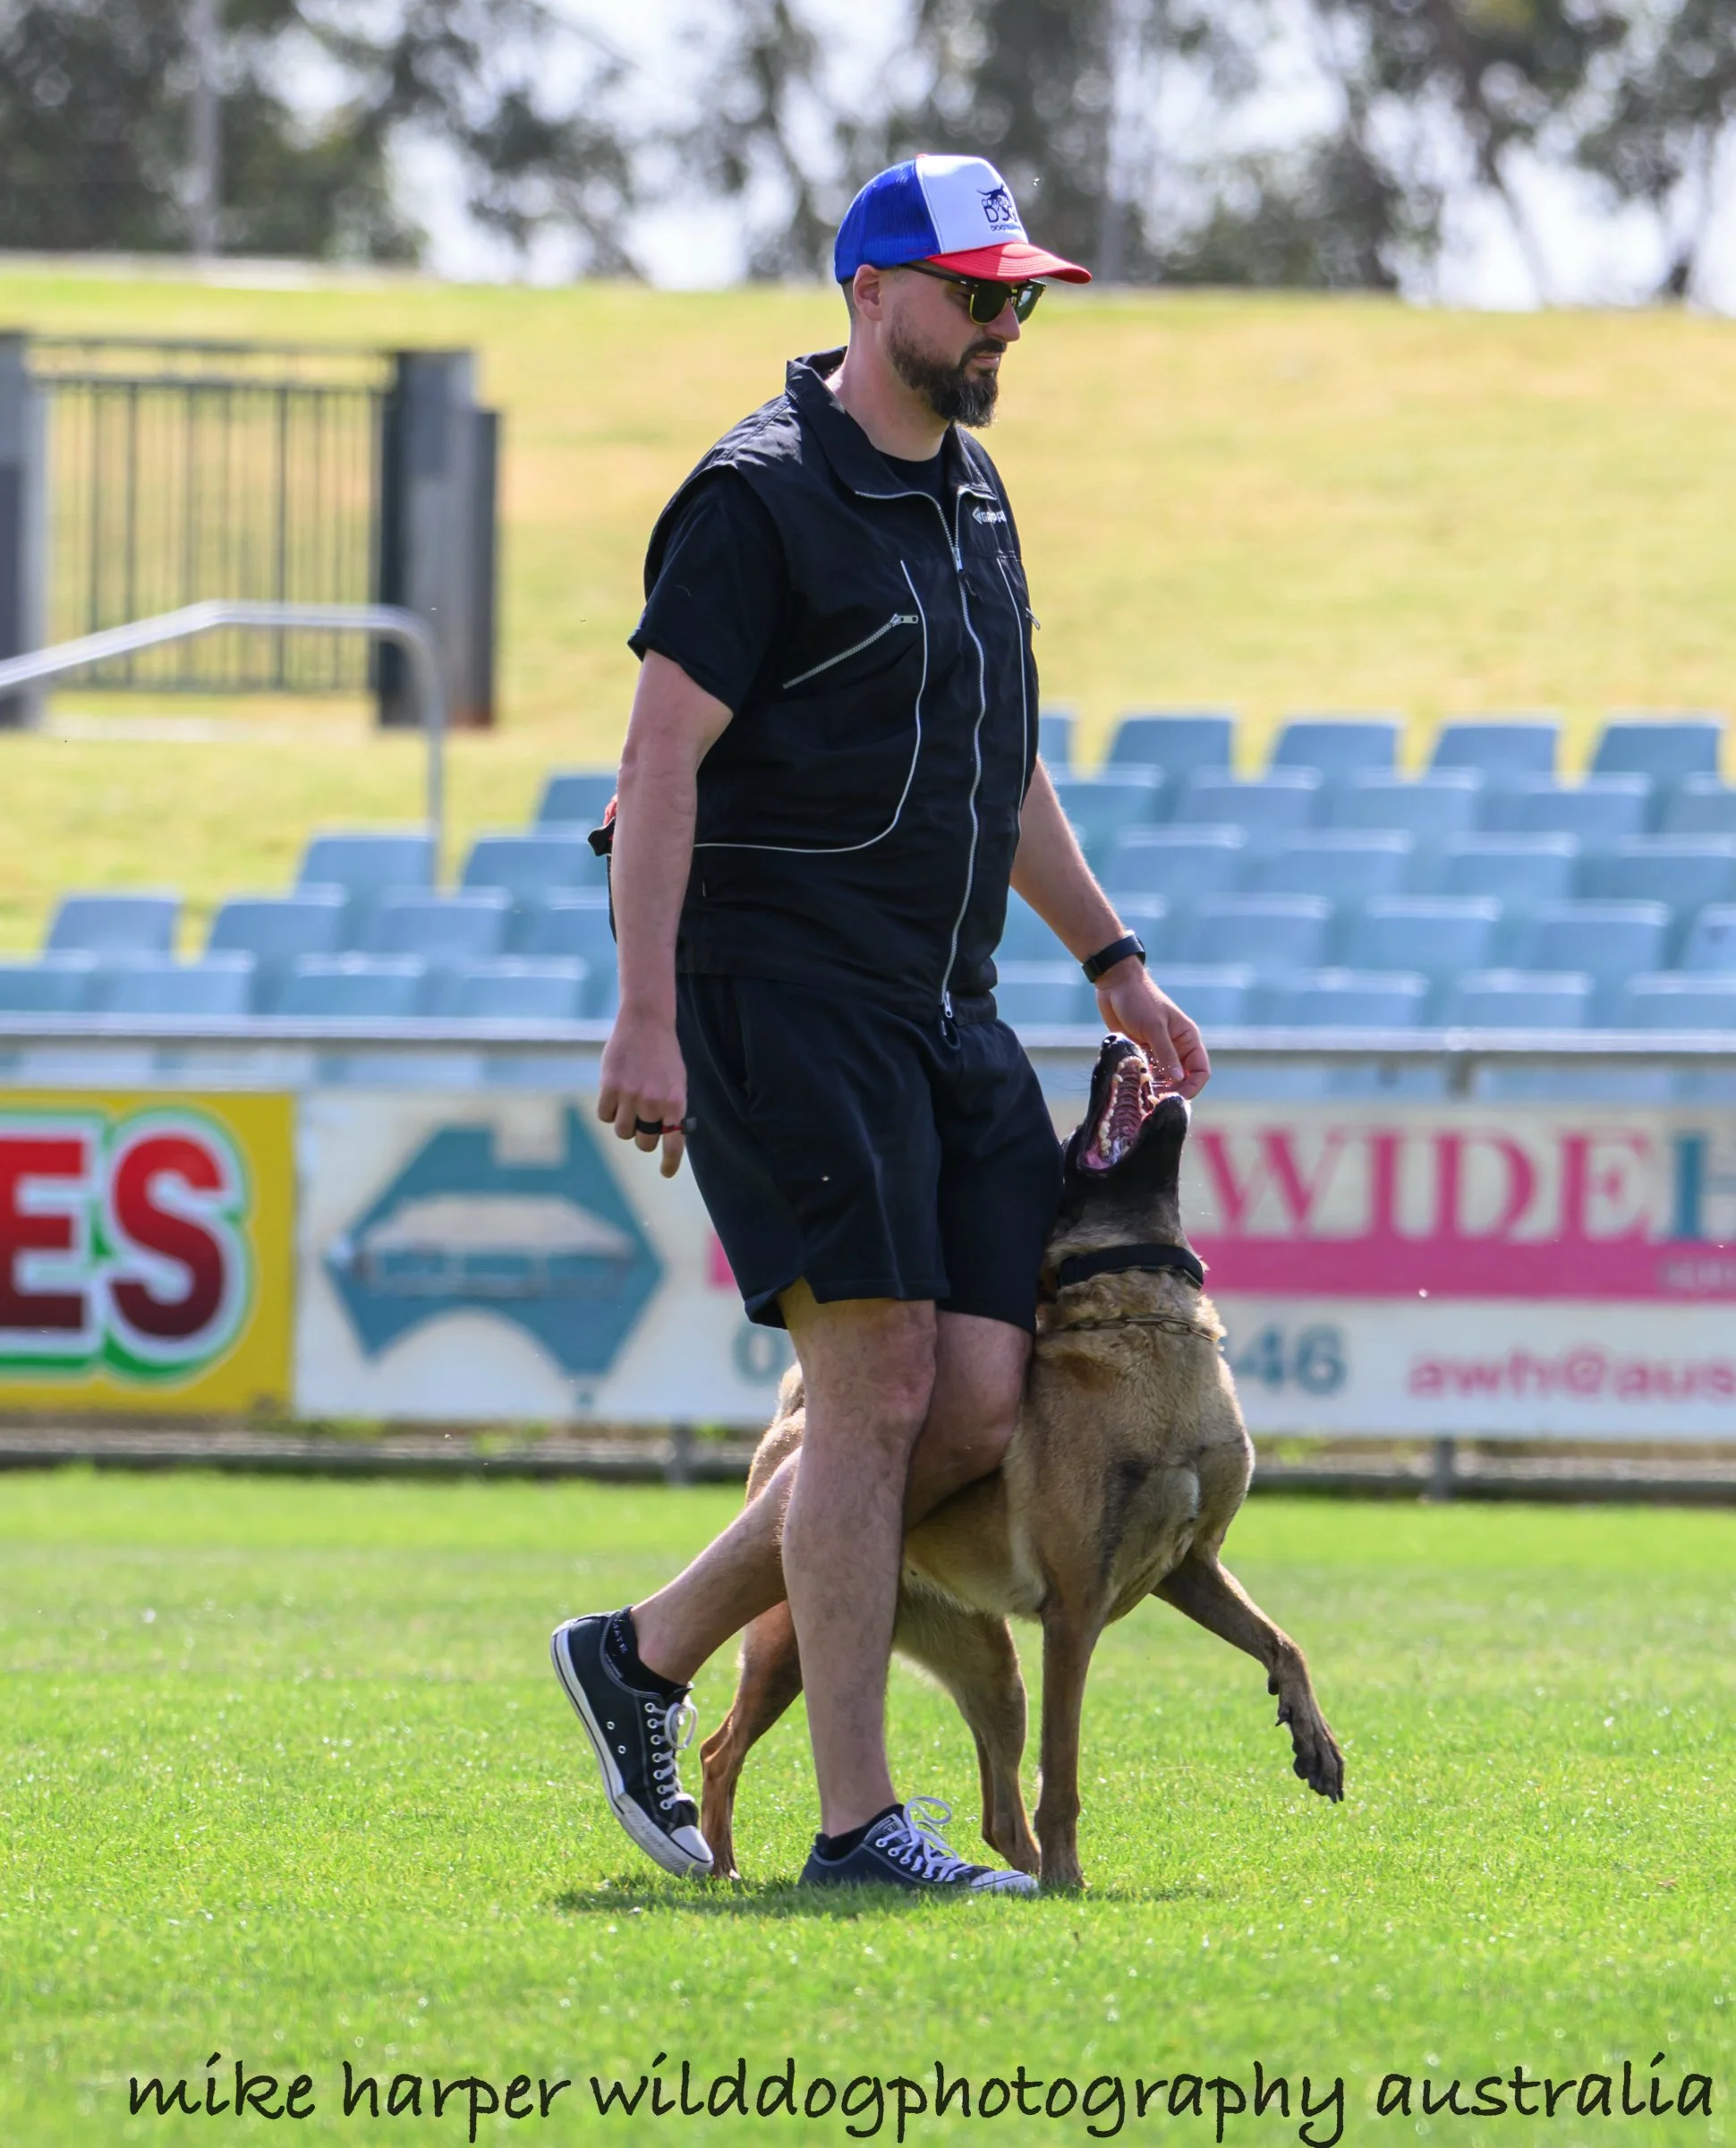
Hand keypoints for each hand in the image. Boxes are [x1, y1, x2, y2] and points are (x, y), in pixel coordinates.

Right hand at [597, 1007, 688, 1177]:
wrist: (646, 1023)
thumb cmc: (664, 1056)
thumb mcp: (677, 1083)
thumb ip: (671, 1110)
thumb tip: (664, 1137)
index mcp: (676, 1102)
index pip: (674, 1142)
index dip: (669, 1162)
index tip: (666, 1173)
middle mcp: (653, 1102)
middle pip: (644, 1142)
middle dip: (643, 1137)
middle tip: (642, 1122)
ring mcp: (630, 1095)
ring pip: (622, 1132)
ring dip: (624, 1124)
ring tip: (629, 1103)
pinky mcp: (609, 1086)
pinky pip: (604, 1115)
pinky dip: (608, 1110)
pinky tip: (614, 1094)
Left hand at [1094, 959, 1210, 1096]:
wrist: (1115, 984)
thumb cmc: (1139, 1000)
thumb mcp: (1154, 1027)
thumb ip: (1166, 1054)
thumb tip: (1179, 1080)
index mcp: (1188, 1038)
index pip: (1201, 1071)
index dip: (1192, 1087)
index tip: (1176, 1098)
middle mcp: (1177, 1047)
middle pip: (1183, 1079)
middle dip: (1173, 1091)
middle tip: (1156, 1102)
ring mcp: (1159, 1050)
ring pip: (1164, 1078)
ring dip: (1157, 1088)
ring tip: (1144, 1099)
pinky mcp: (1142, 1051)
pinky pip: (1147, 1072)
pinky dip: (1144, 1081)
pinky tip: (1135, 1089)